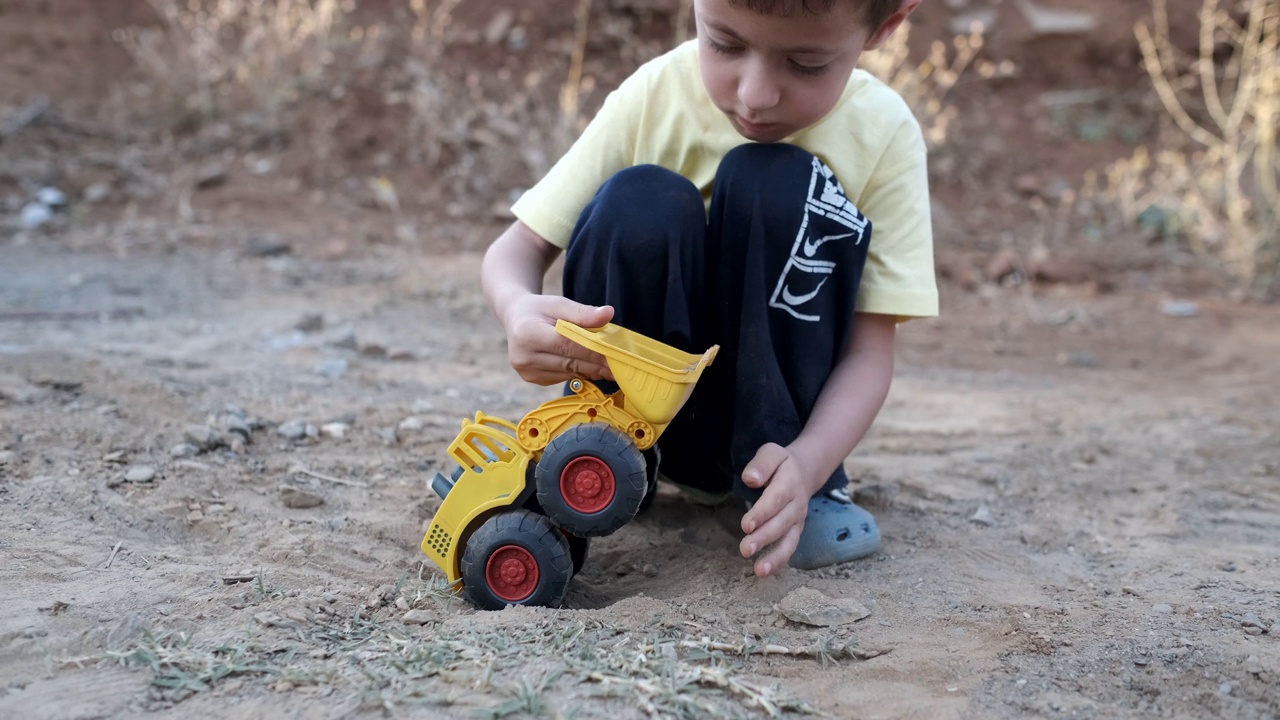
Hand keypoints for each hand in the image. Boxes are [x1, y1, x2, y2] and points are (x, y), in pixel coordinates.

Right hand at [501, 293, 615, 384]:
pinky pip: (563, 377)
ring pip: (569, 373)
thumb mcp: (559, 303)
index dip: (594, 351)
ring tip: (612, 366)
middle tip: (623, 366)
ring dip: (591, 370)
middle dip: (597, 364)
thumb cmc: (539, 309)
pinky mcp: (533, 380)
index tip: (617, 354)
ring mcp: (527, 372)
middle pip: (570, 363)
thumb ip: (583, 312)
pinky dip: (579, 372)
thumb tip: (608, 313)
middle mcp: (523, 357)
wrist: (515, 319)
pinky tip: (592, 367)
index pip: (568, 345)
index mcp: (527, 334)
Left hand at [738, 443, 820, 576]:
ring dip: (775, 557)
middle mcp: (796, 504)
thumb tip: (751, 479)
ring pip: (789, 541)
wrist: (806, 471)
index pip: (776, 499)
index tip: (746, 525)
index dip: (762, 513)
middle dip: (764, 538)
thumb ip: (761, 464)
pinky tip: (764, 572)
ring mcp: (798, 520)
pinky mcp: (795, 531)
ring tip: (759, 570)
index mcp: (790, 483)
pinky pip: (789, 548)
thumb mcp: (771, 453)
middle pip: (781, 523)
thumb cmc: (782, 464)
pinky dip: (779, 561)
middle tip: (746, 549)